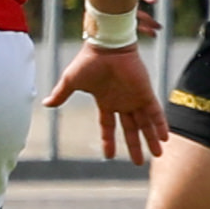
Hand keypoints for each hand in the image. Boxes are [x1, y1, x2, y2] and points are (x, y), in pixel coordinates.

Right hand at [44, 44, 168, 163]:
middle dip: (135, 145)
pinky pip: (155, 112)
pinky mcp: (145, 92)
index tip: (109, 156)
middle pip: (131, 129)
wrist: (106, 45)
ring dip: (151, 139)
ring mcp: (135, 98)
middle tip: (139, 162)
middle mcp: (122, 102)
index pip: (108, 126)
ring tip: (158, 154)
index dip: (108, 140)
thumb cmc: (89, 60)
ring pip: (145, 123)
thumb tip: (45, 103)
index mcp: (106, 101)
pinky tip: (164, 138)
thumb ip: (61, 94)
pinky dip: (160, 125)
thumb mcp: (71, 81)